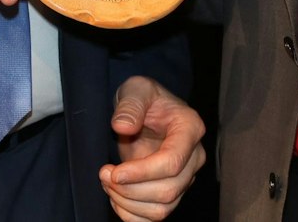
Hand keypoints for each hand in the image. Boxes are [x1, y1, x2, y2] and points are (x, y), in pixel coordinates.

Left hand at [98, 76, 205, 220]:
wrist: (146, 111)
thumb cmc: (144, 98)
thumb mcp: (136, 89)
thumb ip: (130, 104)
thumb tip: (123, 127)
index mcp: (190, 129)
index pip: (172, 162)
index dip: (142, 173)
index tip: (114, 172)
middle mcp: (193, 157)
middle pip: (168, 190)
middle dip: (130, 189)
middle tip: (104, 173)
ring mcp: (184, 178)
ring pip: (162, 208)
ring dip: (127, 203)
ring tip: (107, 181)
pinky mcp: (171, 192)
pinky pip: (154, 217)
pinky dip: (131, 214)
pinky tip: (115, 196)